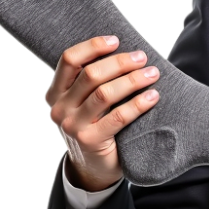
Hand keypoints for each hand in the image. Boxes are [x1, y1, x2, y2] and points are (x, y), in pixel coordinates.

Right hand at [45, 35, 160, 191]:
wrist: (92, 168)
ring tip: (153, 74)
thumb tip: (125, 51)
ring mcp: (72, 125)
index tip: (116, 40)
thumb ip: (92, 82)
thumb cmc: (95, 126)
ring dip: (132, 80)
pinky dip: (138, 104)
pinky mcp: (90, 140)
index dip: (93, 46)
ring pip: (105, 93)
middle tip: (142, 58)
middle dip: (120, 63)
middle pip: (91, 75)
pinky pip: (119, 117)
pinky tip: (154, 97)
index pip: (69, 60)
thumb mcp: (84, 103)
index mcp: (55, 92)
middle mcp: (60, 107)